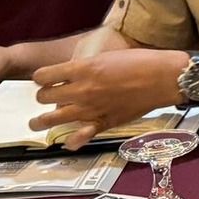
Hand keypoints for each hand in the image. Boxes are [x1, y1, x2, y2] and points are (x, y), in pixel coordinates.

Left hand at [29, 48, 186, 149]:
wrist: (163, 77)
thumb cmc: (140, 61)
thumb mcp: (107, 56)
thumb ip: (87, 67)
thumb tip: (74, 73)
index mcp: (83, 69)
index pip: (43, 75)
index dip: (40, 77)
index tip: (43, 78)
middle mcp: (82, 90)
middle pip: (44, 96)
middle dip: (42, 96)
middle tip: (46, 96)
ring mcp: (91, 108)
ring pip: (52, 119)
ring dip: (40, 121)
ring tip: (35, 123)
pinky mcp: (103, 122)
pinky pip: (80, 136)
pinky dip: (72, 141)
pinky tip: (68, 142)